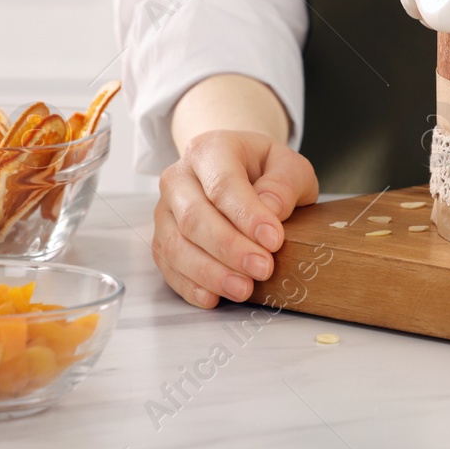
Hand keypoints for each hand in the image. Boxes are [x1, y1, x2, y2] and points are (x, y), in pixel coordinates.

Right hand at [152, 129, 318, 307]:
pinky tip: (214, 297)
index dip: (248, 215)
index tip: (274, 240)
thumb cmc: (263, 169)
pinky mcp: (161, 240)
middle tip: (263, 269)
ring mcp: (164, 211)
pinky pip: (168, 266)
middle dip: (230, 248)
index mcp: (209, 150)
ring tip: (244, 288)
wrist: (236, 171)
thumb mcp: (288, 165)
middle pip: (195, 217)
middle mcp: (178, 178)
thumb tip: (271, 211)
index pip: (224, 184)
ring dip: (210, 272)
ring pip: (176, 246)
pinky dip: (190, 286)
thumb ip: (284, 183)